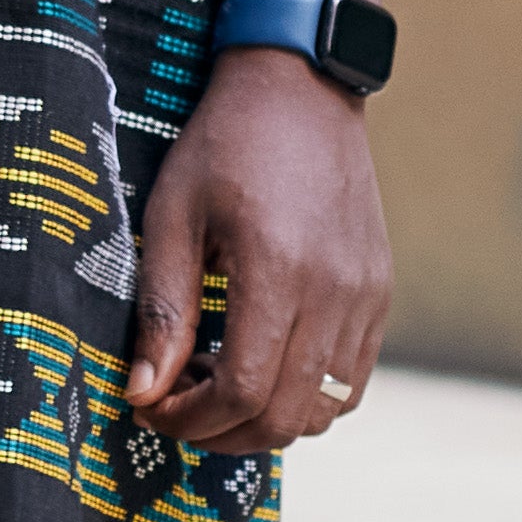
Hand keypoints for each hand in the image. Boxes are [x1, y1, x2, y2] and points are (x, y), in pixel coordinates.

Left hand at [121, 52, 392, 460]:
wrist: (301, 89)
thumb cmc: (225, 145)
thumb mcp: (173, 216)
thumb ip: (161, 311)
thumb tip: (143, 393)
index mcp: (278, 269)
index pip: (241, 390)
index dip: (190, 419)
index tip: (151, 407)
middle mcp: (334, 291)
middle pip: (283, 416)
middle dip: (219, 432)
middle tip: (174, 405)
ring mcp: (366, 296)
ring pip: (323, 411)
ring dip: (263, 419)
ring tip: (215, 376)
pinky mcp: (379, 294)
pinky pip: (351, 382)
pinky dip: (304, 396)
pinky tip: (261, 360)